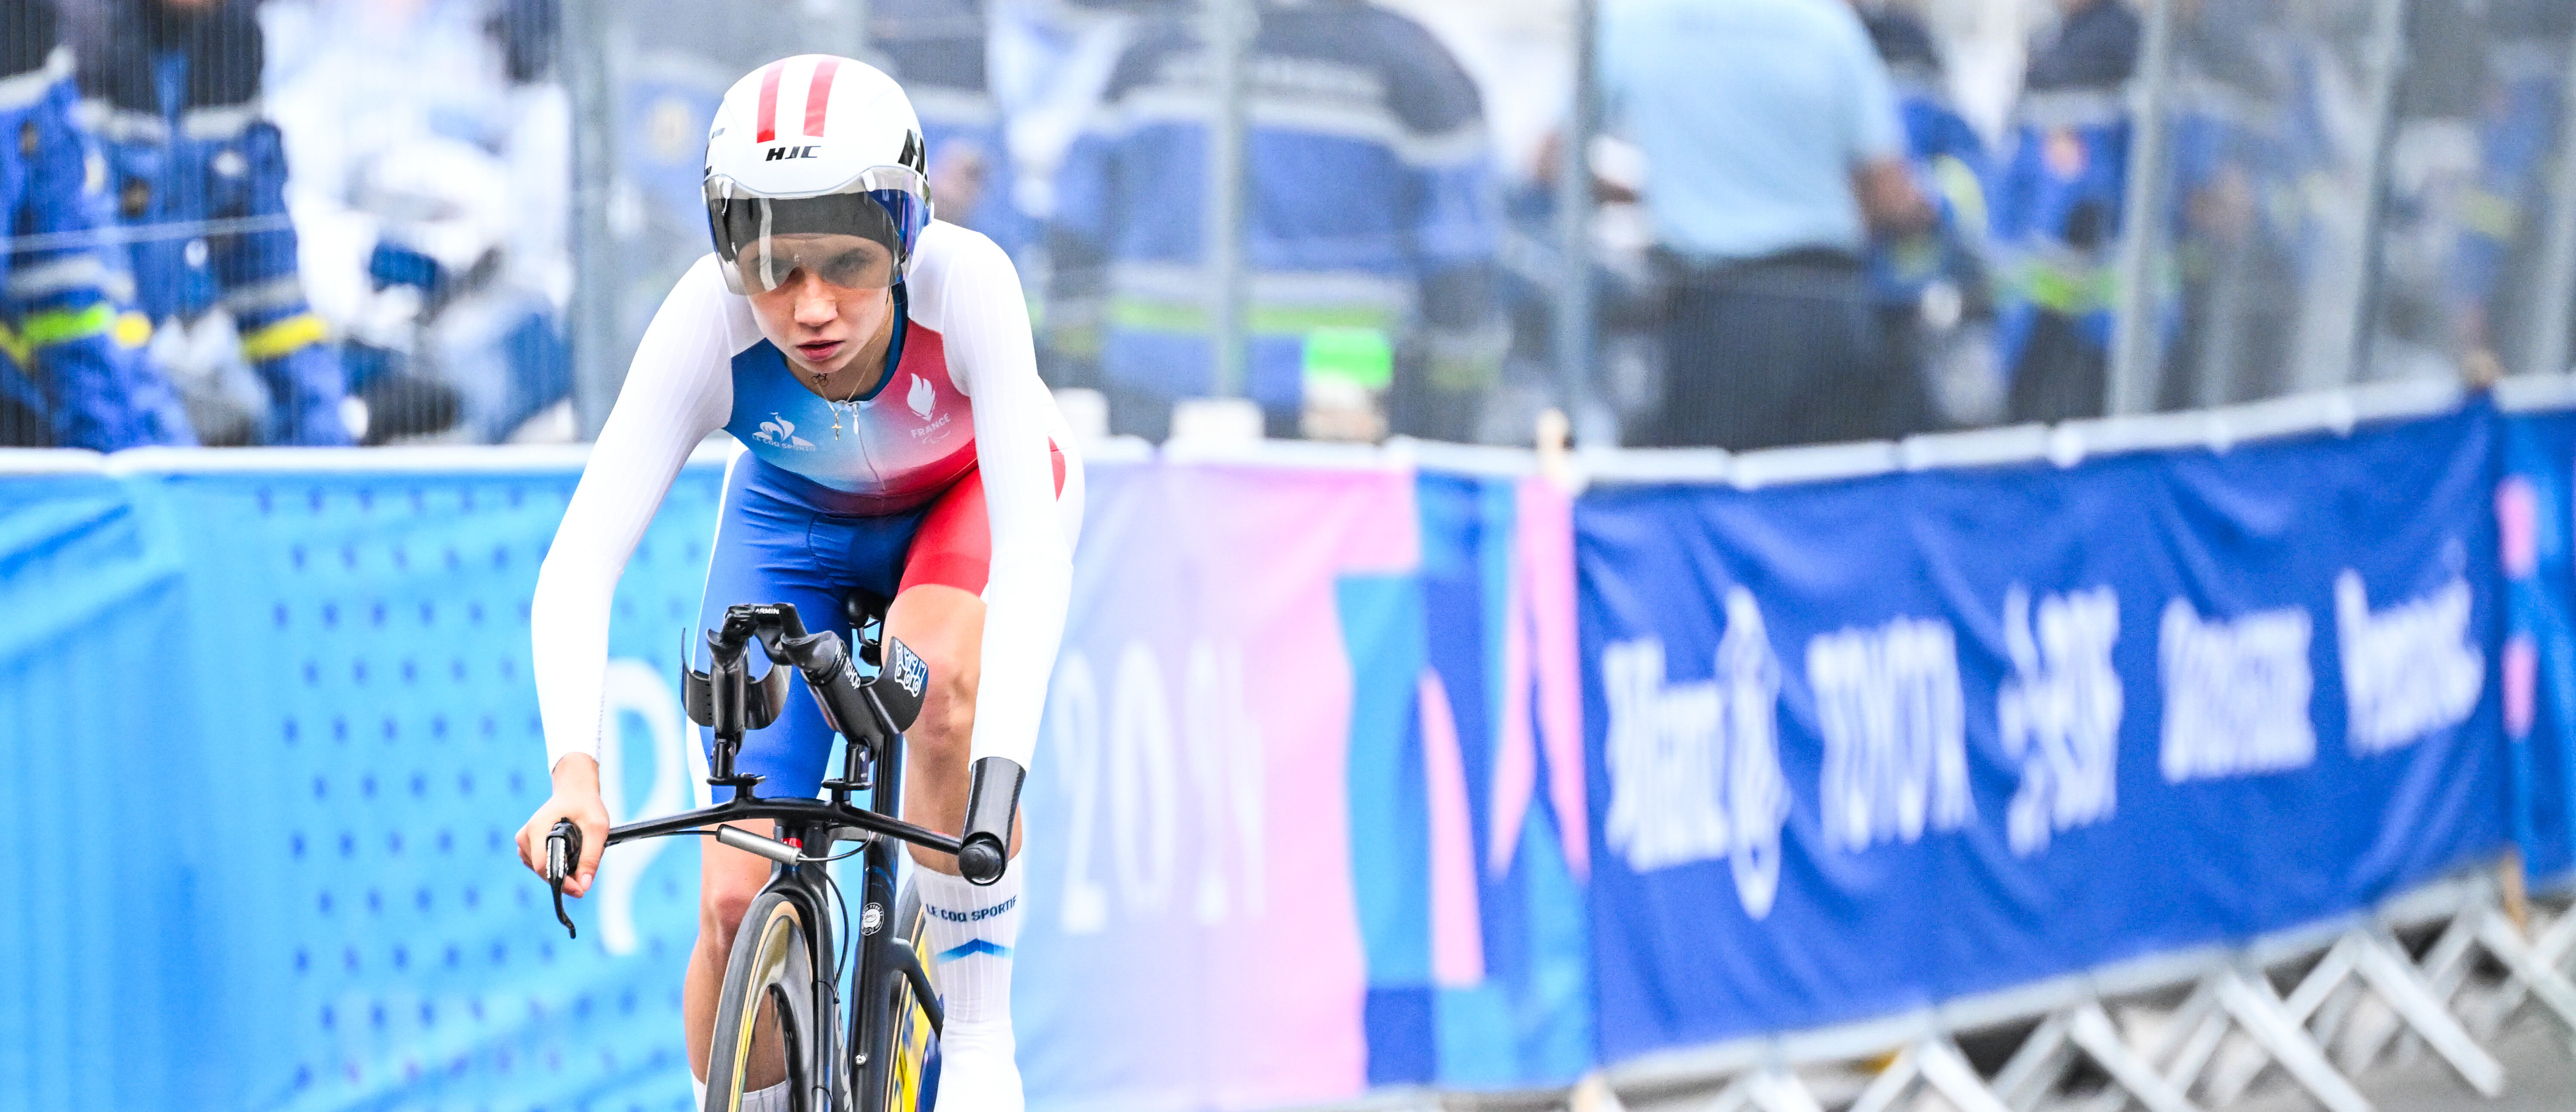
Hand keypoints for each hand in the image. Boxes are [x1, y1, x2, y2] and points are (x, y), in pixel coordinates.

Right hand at [516, 754, 610, 896]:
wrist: (575, 792)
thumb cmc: (586, 806)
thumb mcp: (597, 828)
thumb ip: (592, 856)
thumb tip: (585, 885)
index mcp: (537, 828)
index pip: (542, 865)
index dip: (561, 882)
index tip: (580, 891)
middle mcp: (525, 836)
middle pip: (541, 871)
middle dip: (564, 880)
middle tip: (585, 881)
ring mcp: (524, 842)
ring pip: (541, 870)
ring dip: (561, 873)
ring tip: (579, 863)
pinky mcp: (528, 847)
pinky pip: (541, 865)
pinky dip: (556, 867)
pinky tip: (570, 860)